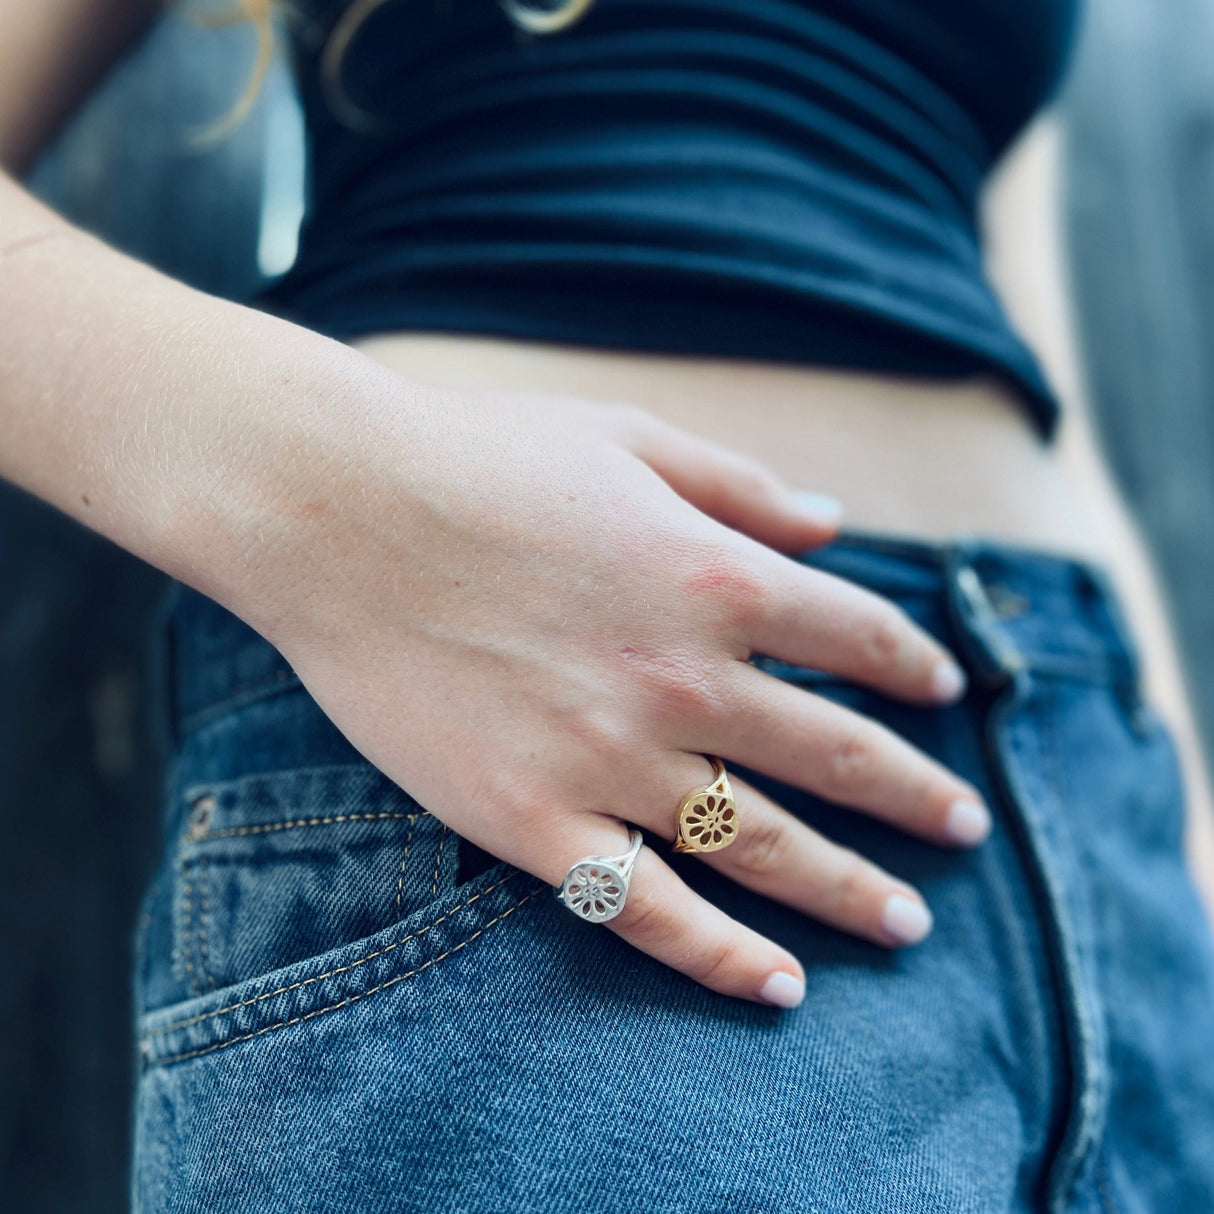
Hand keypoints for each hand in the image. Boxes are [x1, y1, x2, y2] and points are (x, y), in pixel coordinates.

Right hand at [225, 370, 988, 1008]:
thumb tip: (836, 526)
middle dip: (919, 795)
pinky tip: (781, 985)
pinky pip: (649, 908)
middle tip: (968, 828)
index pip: (861, 636)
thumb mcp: (628, 439)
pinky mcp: (530, 818)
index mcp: (715, 574)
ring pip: (766, 846)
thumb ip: (742, 486)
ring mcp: (609, 757)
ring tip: (909, 923)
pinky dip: (722, 956)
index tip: (945, 694)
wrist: (335, 508)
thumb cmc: (480, 457)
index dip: (917, 667)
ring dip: (852, 889)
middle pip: (841, 755)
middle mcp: (683, 676)